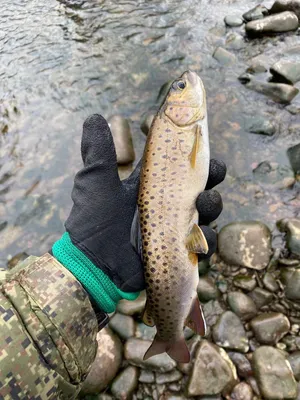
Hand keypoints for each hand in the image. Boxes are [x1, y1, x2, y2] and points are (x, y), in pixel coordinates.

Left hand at [52, 114, 225, 312]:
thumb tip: (94, 117)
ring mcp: (176, 224)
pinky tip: (197, 234)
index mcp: (151, 184)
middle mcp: (168, 202)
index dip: (193, 151)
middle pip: (201, 183)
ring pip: (207, 209)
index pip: (179, 163)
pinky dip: (205, 236)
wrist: (94, 265)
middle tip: (212, 171)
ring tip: (202, 202)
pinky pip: (203, 240)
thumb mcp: (95, 183)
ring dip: (212, 203)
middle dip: (212, 175)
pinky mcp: (181, 247)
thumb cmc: (93, 222)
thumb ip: (98, 153)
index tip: (201, 138)